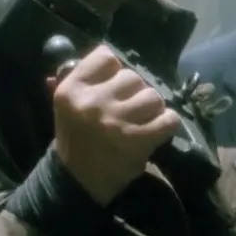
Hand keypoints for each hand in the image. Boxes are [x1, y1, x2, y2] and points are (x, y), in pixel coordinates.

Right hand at [51, 44, 179, 205]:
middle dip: (135, 93)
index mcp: (71, 90)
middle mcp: (93, 103)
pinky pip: (169, 119)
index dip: (115, 71)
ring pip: (153, 96)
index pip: (106, 57)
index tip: (114, 86)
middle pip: (133, 77)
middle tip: (129, 110)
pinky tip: (156, 131)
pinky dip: (167, 125)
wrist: (78, 182)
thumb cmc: (76, 139)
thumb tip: (101, 52)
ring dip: (152, 109)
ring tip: (141, 122)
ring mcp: (116, 121)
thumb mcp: (66, 107)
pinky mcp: (138, 140)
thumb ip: (78, 79)